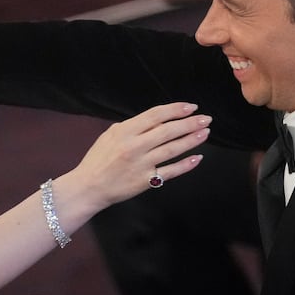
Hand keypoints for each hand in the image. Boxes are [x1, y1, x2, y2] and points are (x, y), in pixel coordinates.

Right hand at [64, 102, 209, 209]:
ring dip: (191, 140)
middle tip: (206, 118)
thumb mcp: (110, 135)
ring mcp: (141, 164)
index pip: (156, 115)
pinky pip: (170, 171)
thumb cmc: (98, 160)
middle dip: (189, 123)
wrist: (88, 187)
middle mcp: (134, 146)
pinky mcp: (145, 181)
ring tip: (205, 133)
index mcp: (125, 131)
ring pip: (172, 149)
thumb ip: (132, 127)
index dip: (176, 110)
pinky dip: (185, 165)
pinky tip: (198, 158)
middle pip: (168, 131)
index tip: (191, 107)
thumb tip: (155, 120)